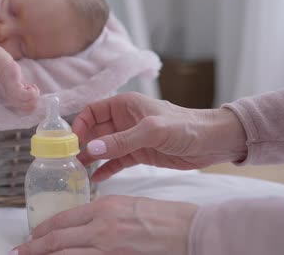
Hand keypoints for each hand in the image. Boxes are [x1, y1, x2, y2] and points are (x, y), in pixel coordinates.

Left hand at [12, 195, 196, 254]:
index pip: (62, 220)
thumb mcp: (128, 206)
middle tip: (19, 253)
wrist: (191, 231)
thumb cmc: (165, 218)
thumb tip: (82, 227)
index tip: (31, 237)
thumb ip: (102, 215)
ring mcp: (108, 247)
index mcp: (104, 207)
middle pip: (57, 240)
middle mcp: (101, 227)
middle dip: (34, 248)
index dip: (42, 231)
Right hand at [72, 92, 247, 181]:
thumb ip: (121, 141)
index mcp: (125, 105)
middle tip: (69, 160)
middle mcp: (124, 120)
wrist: (214, 142)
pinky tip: (96, 179)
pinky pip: (116, 162)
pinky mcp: (139, 155)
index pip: (92, 111)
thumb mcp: (151, 131)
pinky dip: (106, 169)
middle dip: (82, 143)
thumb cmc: (186, 127)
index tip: (72, 141)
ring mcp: (131, 139)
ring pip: (103, 148)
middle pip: (94, 130)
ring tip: (77, 172)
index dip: (80, 124)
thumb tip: (90, 149)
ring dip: (91, 158)